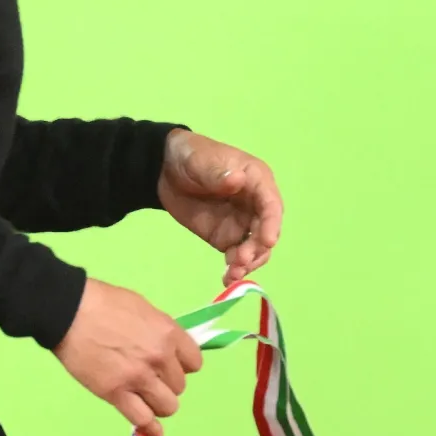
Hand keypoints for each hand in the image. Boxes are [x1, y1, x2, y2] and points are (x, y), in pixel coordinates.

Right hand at [54, 278, 202, 435]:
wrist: (68, 311)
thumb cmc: (103, 302)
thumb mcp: (141, 307)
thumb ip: (159, 330)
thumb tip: (167, 347)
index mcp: (167, 333)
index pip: (194, 362)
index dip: (182, 365)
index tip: (170, 365)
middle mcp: (159, 358)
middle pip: (179, 386)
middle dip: (166, 383)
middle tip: (149, 377)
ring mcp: (138, 378)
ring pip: (167, 406)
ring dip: (159, 403)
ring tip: (146, 398)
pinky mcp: (116, 393)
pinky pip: (143, 419)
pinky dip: (150, 427)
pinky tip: (151, 429)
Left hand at [157, 129, 283, 284]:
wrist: (164, 169)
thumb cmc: (191, 156)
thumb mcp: (201, 161)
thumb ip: (219, 173)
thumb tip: (238, 180)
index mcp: (257, 181)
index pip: (271, 205)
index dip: (272, 223)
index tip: (267, 241)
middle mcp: (255, 205)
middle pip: (265, 231)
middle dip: (257, 249)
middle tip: (239, 260)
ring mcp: (242, 224)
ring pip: (255, 248)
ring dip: (248, 263)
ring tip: (233, 274)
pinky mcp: (226, 237)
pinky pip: (236, 256)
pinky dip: (235, 269)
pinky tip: (228, 280)